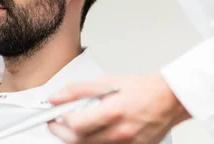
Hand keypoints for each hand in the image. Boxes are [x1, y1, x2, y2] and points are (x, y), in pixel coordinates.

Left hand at [47, 74, 190, 142]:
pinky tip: (92, 130)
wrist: (168, 100)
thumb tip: (55, 97)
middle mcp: (120, 133)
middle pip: (78, 141)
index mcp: (113, 112)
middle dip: (61, 132)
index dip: (59, 121)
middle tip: (55, 122)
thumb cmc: (140, 90)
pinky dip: (92, 140)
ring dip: (76, 137)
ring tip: (75, 124)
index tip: (52, 115)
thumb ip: (77, 90)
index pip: (75, 125)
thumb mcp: (105, 82)